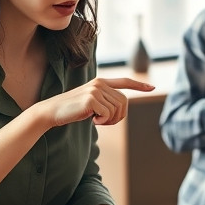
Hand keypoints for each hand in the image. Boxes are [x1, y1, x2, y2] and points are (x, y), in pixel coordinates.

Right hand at [39, 77, 153, 127]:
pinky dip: (102, 122)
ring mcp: (96, 90)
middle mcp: (100, 83)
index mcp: (101, 82)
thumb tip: (121, 108)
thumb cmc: (73, 110)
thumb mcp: (92, 103)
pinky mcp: (91, 99)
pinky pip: (108, 114)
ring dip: (109, 120)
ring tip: (96, 120)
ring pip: (117, 109)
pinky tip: (91, 120)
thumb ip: (106, 101)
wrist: (53, 111)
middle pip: (123, 103)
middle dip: (118, 117)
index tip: (152, 88)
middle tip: (103, 122)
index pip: (124, 82)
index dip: (139, 86)